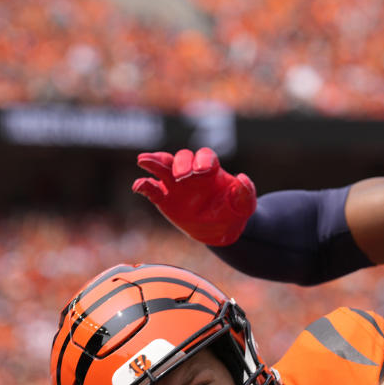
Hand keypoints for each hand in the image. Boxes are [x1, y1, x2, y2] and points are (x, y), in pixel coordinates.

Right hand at [133, 148, 256, 246]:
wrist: (219, 228)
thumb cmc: (233, 211)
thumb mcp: (245, 205)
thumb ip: (245, 193)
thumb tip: (242, 178)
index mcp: (211, 169)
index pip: (205, 156)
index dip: (203, 160)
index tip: (202, 172)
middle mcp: (191, 171)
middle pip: (183, 157)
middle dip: (181, 163)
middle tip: (182, 176)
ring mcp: (175, 184)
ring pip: (163, 167)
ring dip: (154, 162)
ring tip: (143, 160)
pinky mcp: (164, 198)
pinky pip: (151, 189)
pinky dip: (144, 185)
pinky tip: (138, 186)